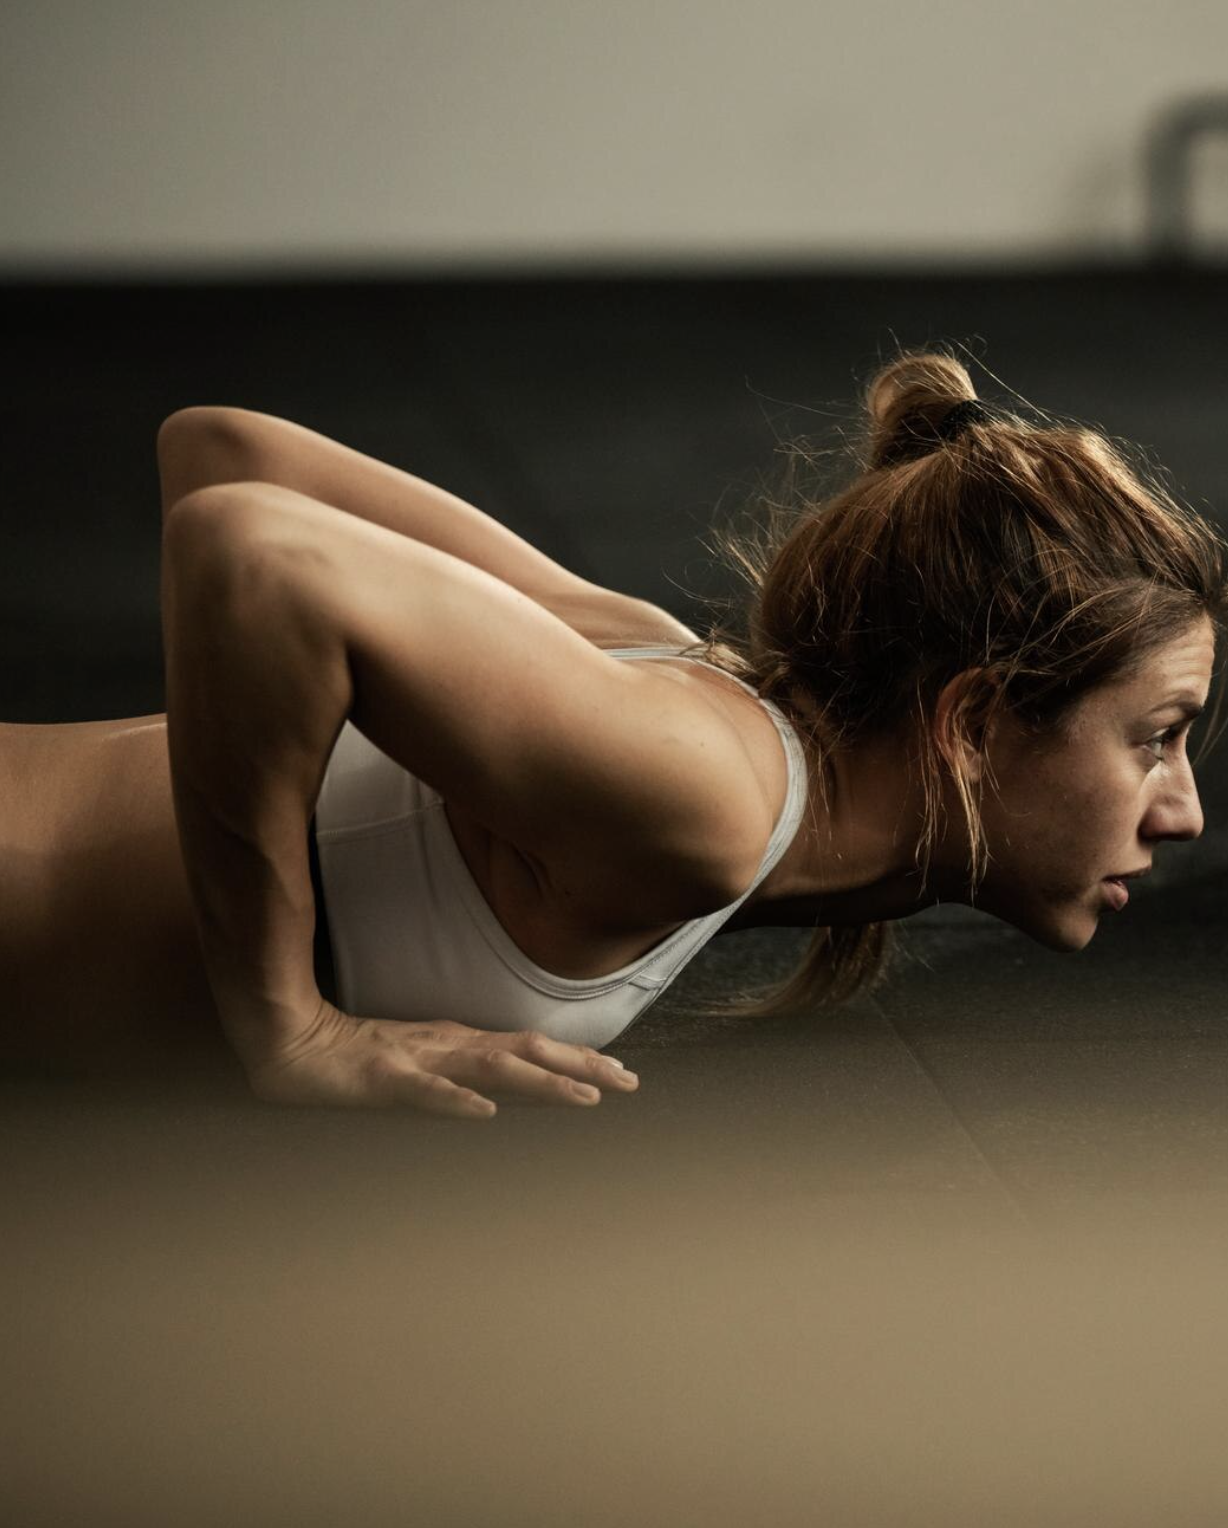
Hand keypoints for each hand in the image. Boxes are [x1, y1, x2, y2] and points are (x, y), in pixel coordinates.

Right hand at [244, 998, 639, 1116]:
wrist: (294, 1045)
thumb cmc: (359, 1057)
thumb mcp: (425, 1063)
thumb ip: (466, 1072)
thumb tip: (512, 1091)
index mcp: (460, 1044)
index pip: (531, 1049)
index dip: (577, 1059)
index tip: (622, 1073)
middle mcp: (450, 1046)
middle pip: (526, 1053)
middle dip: (579, 1066)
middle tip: (628, 1082)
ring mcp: (419, 1059)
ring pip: (490, 1070)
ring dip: (539, 1083)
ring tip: (582, 1097)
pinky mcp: (384, 1077)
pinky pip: (425, 1091)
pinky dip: (457, 1101)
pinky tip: (485, 1113)